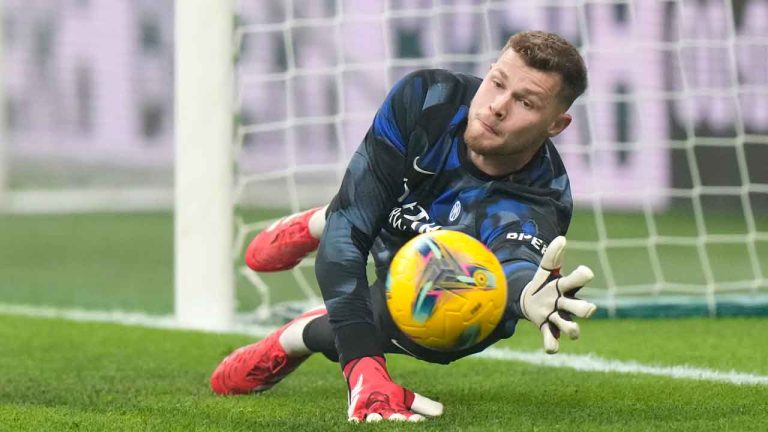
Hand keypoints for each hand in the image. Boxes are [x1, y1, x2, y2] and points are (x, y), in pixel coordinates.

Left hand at [342, 356, 442, 421]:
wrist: (368, 383)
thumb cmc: (390, 394)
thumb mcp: (407, 397)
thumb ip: (423, 404)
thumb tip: (441, 411)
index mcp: (400, 417)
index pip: (410, 421)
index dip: (414, 421)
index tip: (418, 419)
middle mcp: (386, 420)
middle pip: (392, 422)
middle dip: (395, 421)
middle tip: (398, 418)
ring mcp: (371, 417)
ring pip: (373, 421)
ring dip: (375, 420)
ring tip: (377, 418)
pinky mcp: (356, 413)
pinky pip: (355, 420)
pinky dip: (355, 421)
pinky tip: (355, 420)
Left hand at [520, 236, 596, 353]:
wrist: (530, 301)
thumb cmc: (544, 284)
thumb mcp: (545, 269)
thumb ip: (552, 255)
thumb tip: (561, 239)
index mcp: (566, 287)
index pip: (579, 280)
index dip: (583, 276)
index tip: (586, 272)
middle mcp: (566, 304)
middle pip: (582, 308)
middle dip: (585, 309)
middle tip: (589, 309)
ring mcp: (557, 318)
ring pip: (570, 328)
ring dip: (572, 330)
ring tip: (573, 332)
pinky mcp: (547, 330)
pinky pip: (552, 341)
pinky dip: (552, 346)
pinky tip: (551, 347)